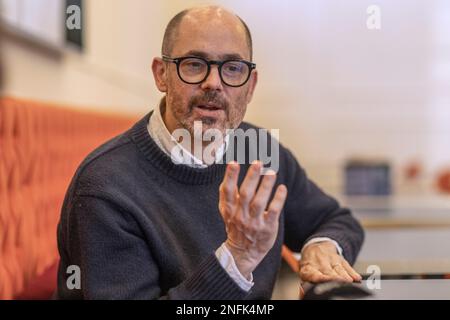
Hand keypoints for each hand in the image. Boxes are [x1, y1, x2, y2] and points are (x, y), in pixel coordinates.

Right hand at [219, 161, 287, 278]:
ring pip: (259, 202)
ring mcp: (254, 222)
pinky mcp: (267, 228)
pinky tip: (282, 188)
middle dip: (251, 178)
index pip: (227, 191)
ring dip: (265, 186)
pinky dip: (278, 199)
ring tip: (271, 172)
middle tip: (257, 163)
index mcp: (229, 209)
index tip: (233, 163)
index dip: (230, 177)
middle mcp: (240, 215)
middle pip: (245, 194)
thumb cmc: (236, 226)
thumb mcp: (227, 211)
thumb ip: (227, 192)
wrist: (243, 252)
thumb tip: (230, 168)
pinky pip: (273, 211)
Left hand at [299, 241, 361, 285]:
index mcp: (308, 268)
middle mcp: (319, 262)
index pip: (313, 274)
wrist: (314, 247)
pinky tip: (356, 277)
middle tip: (339, 284)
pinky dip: (352, 272)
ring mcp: (330, 259)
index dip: (320, 277)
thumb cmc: (310, 264)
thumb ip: (308, 282)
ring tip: (349, 281)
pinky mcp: (340, 258)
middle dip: (334, 278)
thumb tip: (305, 293)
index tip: (325, 280)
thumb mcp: (305, 272)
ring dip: (345, 276)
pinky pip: (347, 265)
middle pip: (328, 271)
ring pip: (338, 268)